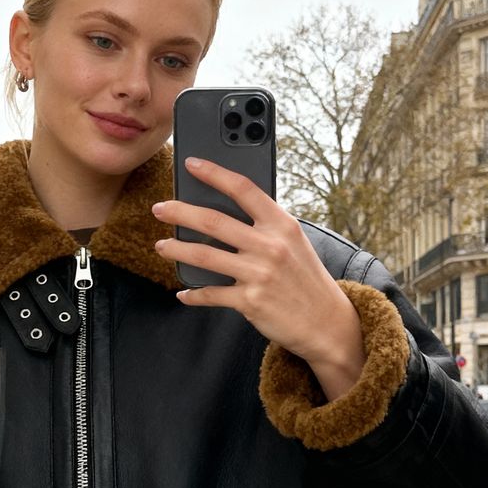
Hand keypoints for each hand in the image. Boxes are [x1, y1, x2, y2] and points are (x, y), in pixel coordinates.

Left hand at [151, 157, 367, 396]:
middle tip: (160, 209)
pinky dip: (193, 294)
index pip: (243, 189)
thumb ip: (266, 226)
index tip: (191, 164)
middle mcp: (269, 245)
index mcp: (281, 224)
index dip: (214, 173)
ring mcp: (258, 273)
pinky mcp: (249, 301)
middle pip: (214, 220)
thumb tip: (226, 212)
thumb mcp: (294, 243)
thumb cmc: (306, 279)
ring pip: (204, 255)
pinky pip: (210, 294)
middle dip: (180, 212)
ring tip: (161, 246)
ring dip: (177, 249)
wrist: (327, 322)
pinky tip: (184, 293)